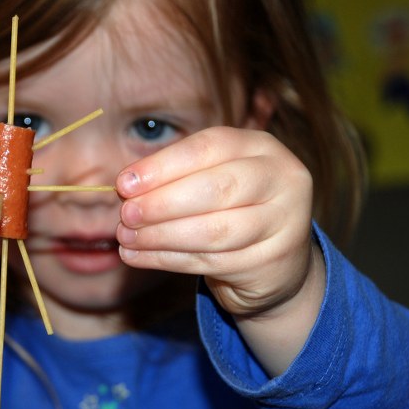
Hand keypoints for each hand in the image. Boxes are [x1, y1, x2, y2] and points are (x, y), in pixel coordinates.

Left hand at [115, 126, 315, 317]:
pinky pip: (211, 261)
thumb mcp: (208, 181)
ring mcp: (284, 222)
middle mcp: (281, 179)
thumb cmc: (230, 210)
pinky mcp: (272, 261)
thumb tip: (126, 186)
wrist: (274, 262)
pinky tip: (138, 257)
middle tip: (125, 214)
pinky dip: (167, 259)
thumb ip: (173, 178)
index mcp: (260, 147)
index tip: (124, 183)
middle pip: (215, 189)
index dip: (163, 166)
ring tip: (126, 238)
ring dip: (160, 236)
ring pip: (213, 231)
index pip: (208, 148)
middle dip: (161, 203)